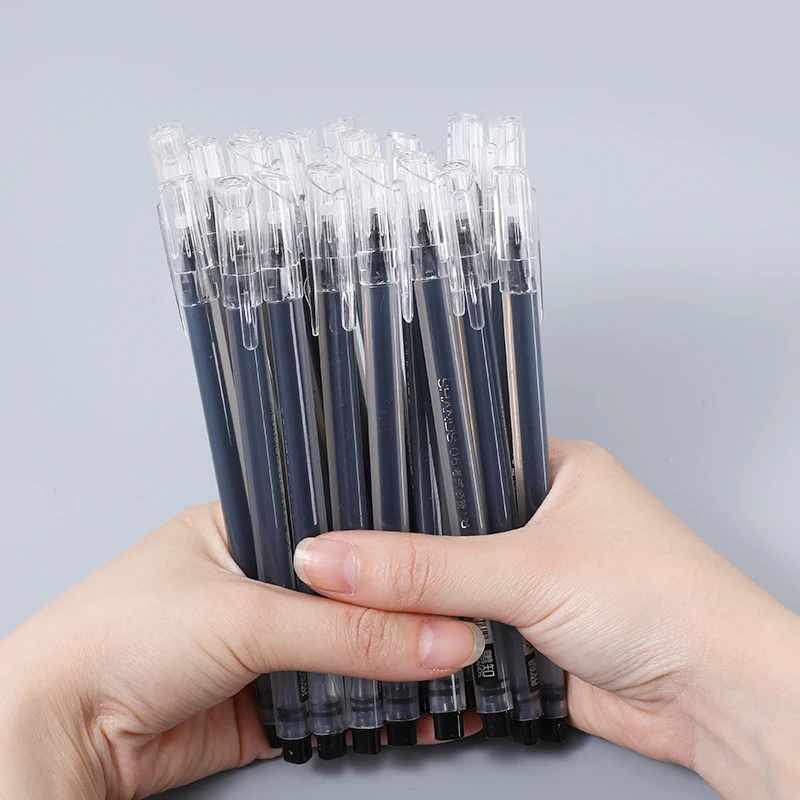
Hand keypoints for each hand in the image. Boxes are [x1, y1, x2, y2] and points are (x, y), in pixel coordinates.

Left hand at [0, 504, 483, 798]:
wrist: (61, 735)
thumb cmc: (114, 638)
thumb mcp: (247, 616)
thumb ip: (351, 631)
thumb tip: (438, 635)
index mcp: (250, 528)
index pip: (345, 531)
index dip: (397, 550)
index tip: (450, 566)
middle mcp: (260, 583)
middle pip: (351, 595)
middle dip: (402, 612)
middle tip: (463, 617)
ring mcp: (264, 644)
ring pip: (347, 650)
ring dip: (390, 665)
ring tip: (451, 664)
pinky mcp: (266, 702)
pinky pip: (333, 702)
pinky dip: (368, 710)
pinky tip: (408, 707)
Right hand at [294, 439, 799, 798]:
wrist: (715, 698)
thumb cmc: (665, 601)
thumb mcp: (525, 569)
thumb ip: (422, 567)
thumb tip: (336, 558)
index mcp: (553, 469)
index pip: (458, 458)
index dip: (404, 478)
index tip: (346, 494)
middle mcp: (545, 518)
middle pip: (451, 527)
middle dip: (407, 549)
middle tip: (344, 552)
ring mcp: (539, 578)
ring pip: (456, 583)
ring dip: (424, 601)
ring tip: (364, 595)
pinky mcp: (534, 632)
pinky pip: (469, 631)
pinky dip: (441, 642)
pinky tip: (405, 641)